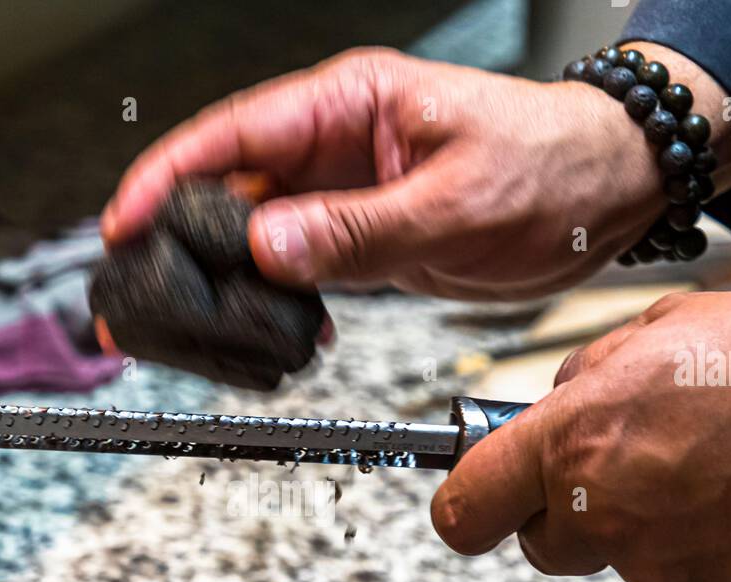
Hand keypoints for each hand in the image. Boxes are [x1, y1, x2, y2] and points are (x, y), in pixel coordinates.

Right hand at [102, 47, 730, 299]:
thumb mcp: (454, 203)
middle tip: (134, 294)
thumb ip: (357, 229)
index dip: (169, 177)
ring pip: (257, 233)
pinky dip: (272, 299)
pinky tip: (263, 329)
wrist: (607, 194)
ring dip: (218, 277)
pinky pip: (297, 265)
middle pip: (230, 186)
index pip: (237, 134)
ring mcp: (345, 192)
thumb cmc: (550, 169)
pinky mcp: (361, 235)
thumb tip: (266, 248)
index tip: (124, 221)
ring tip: (182, 324)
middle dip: (175, 237)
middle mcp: (337, 144)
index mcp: (351, 104)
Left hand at [430, 292, 730, 581]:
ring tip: (712, 468)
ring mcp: (665, 569)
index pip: (466, 510)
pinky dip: (707, 550)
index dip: (464, 510)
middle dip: (565, 513)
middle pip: (543, 546)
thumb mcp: (659, 331)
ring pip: (623, 558)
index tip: (471, 505)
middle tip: (625, 467)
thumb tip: (554, 406)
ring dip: (647, 524)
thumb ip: (584, 376)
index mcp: (576, 444)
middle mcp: (607, 516)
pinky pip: (690, 581)